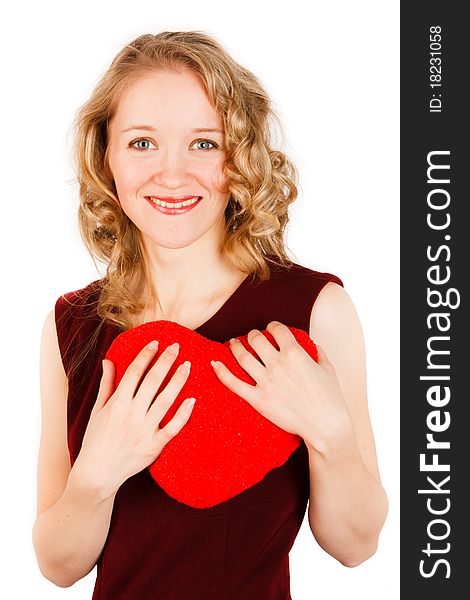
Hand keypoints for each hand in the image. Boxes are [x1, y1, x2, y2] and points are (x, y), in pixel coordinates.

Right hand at [73, 340, 195, 496]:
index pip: (134, 372)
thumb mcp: (97, 410)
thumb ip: (106, 385)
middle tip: (177, 346)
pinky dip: (183, 414)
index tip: (156, 342)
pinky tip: (192, 400)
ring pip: (166, 401)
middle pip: (153, 382)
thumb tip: (108, 360)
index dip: (146, 355)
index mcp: (117, 403)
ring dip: (178, 381)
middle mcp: (132, 414)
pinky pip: (173, 427)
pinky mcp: (154, 446)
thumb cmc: (95, 440)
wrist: (97, 473)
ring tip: (187, 366)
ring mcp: (144, 430)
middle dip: (165, 361)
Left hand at [211, 321, 353, 451]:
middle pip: (256, 339)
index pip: (277, 329)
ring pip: (242, 357)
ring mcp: (266, 382)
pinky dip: (221, 371)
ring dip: (235, 346)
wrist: (326, 426)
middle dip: (253, 334)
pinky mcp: (258, 400)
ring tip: (233, 343)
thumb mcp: (328, 368)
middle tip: (252, 336)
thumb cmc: (330, 398)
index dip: (273, 326)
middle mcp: (278, 365)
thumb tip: (311, 344)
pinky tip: (214, 363)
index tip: (271, 329)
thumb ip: (317, 352)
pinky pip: (233, 383)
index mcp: (295, 354)